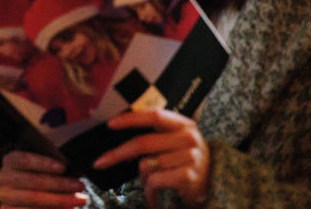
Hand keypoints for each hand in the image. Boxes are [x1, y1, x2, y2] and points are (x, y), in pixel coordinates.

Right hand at [0, 151, 87, 207]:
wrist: (31, 194)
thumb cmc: (42, 175)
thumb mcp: (48, 164)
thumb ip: (57, 163)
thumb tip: (73, 168)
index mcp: (10, 160)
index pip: (23, 159)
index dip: (43, 163)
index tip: (64, 167)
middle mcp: (3, 178)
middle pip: (30, 181)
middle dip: (58, 184)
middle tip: (80, 185)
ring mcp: (5, 198)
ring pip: (32, 199)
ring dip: (59, 200)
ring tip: (79, 200)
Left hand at [92, 110, 209, 206]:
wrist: (210, 187)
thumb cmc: (184, 163)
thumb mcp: (175, 143)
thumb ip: (154, 136)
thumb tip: (118, 134)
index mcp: (184, 124)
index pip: (154, 115)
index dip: (131, 119)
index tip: (110, 124)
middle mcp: (189, 138)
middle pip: (144, 143)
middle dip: (117, 154)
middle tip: (100, 162)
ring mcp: (191, 157)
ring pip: (146, 165)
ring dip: (142, 178)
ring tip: (153, 183)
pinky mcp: (188, 176)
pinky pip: (154, 180)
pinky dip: (149, 190)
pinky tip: (156, 194)